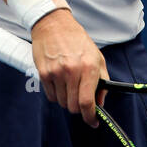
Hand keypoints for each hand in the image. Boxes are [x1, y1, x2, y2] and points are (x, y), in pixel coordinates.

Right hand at [31, 10, 107, 128]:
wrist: (54, 24)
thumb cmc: (77, 40)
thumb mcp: (97, 58)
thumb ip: (102, 82)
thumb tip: (100, 103)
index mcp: (88, 68)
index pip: (88, 102)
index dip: (90, 117)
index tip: (93, 122)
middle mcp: (72, 71)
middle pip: (73, 107)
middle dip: (78, 108)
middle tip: (80, 100)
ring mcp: (56, 73)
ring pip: (61, 103)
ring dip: (66, 100)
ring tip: (69, 85)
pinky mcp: (43, 73)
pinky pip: (50, 96)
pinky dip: (56, 94)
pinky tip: (59, 82)